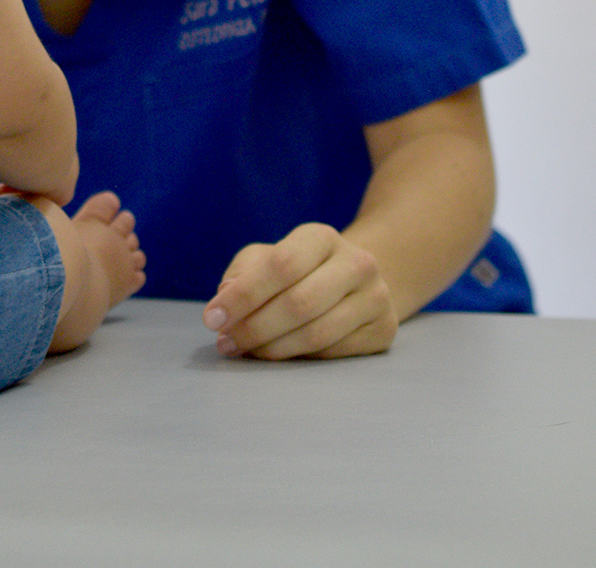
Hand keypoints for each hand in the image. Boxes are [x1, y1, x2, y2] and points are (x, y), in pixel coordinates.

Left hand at [202, 223, 398, 359]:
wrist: (355, 280)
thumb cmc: (297, 269)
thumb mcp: (266, 257)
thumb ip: (243, 272)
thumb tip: (226, 294)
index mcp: (322, 237)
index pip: (280, 266)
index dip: (243, 295)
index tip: (211, 317)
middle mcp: (357, 263)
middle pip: (299, 304)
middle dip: (254, 327)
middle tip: (225, 342)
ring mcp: (376, 297)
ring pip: (317, 334)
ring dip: (272, 349)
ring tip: (244, 350)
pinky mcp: (384, 330)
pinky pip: (333, 353)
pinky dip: (298, 358)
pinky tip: (276, 354)